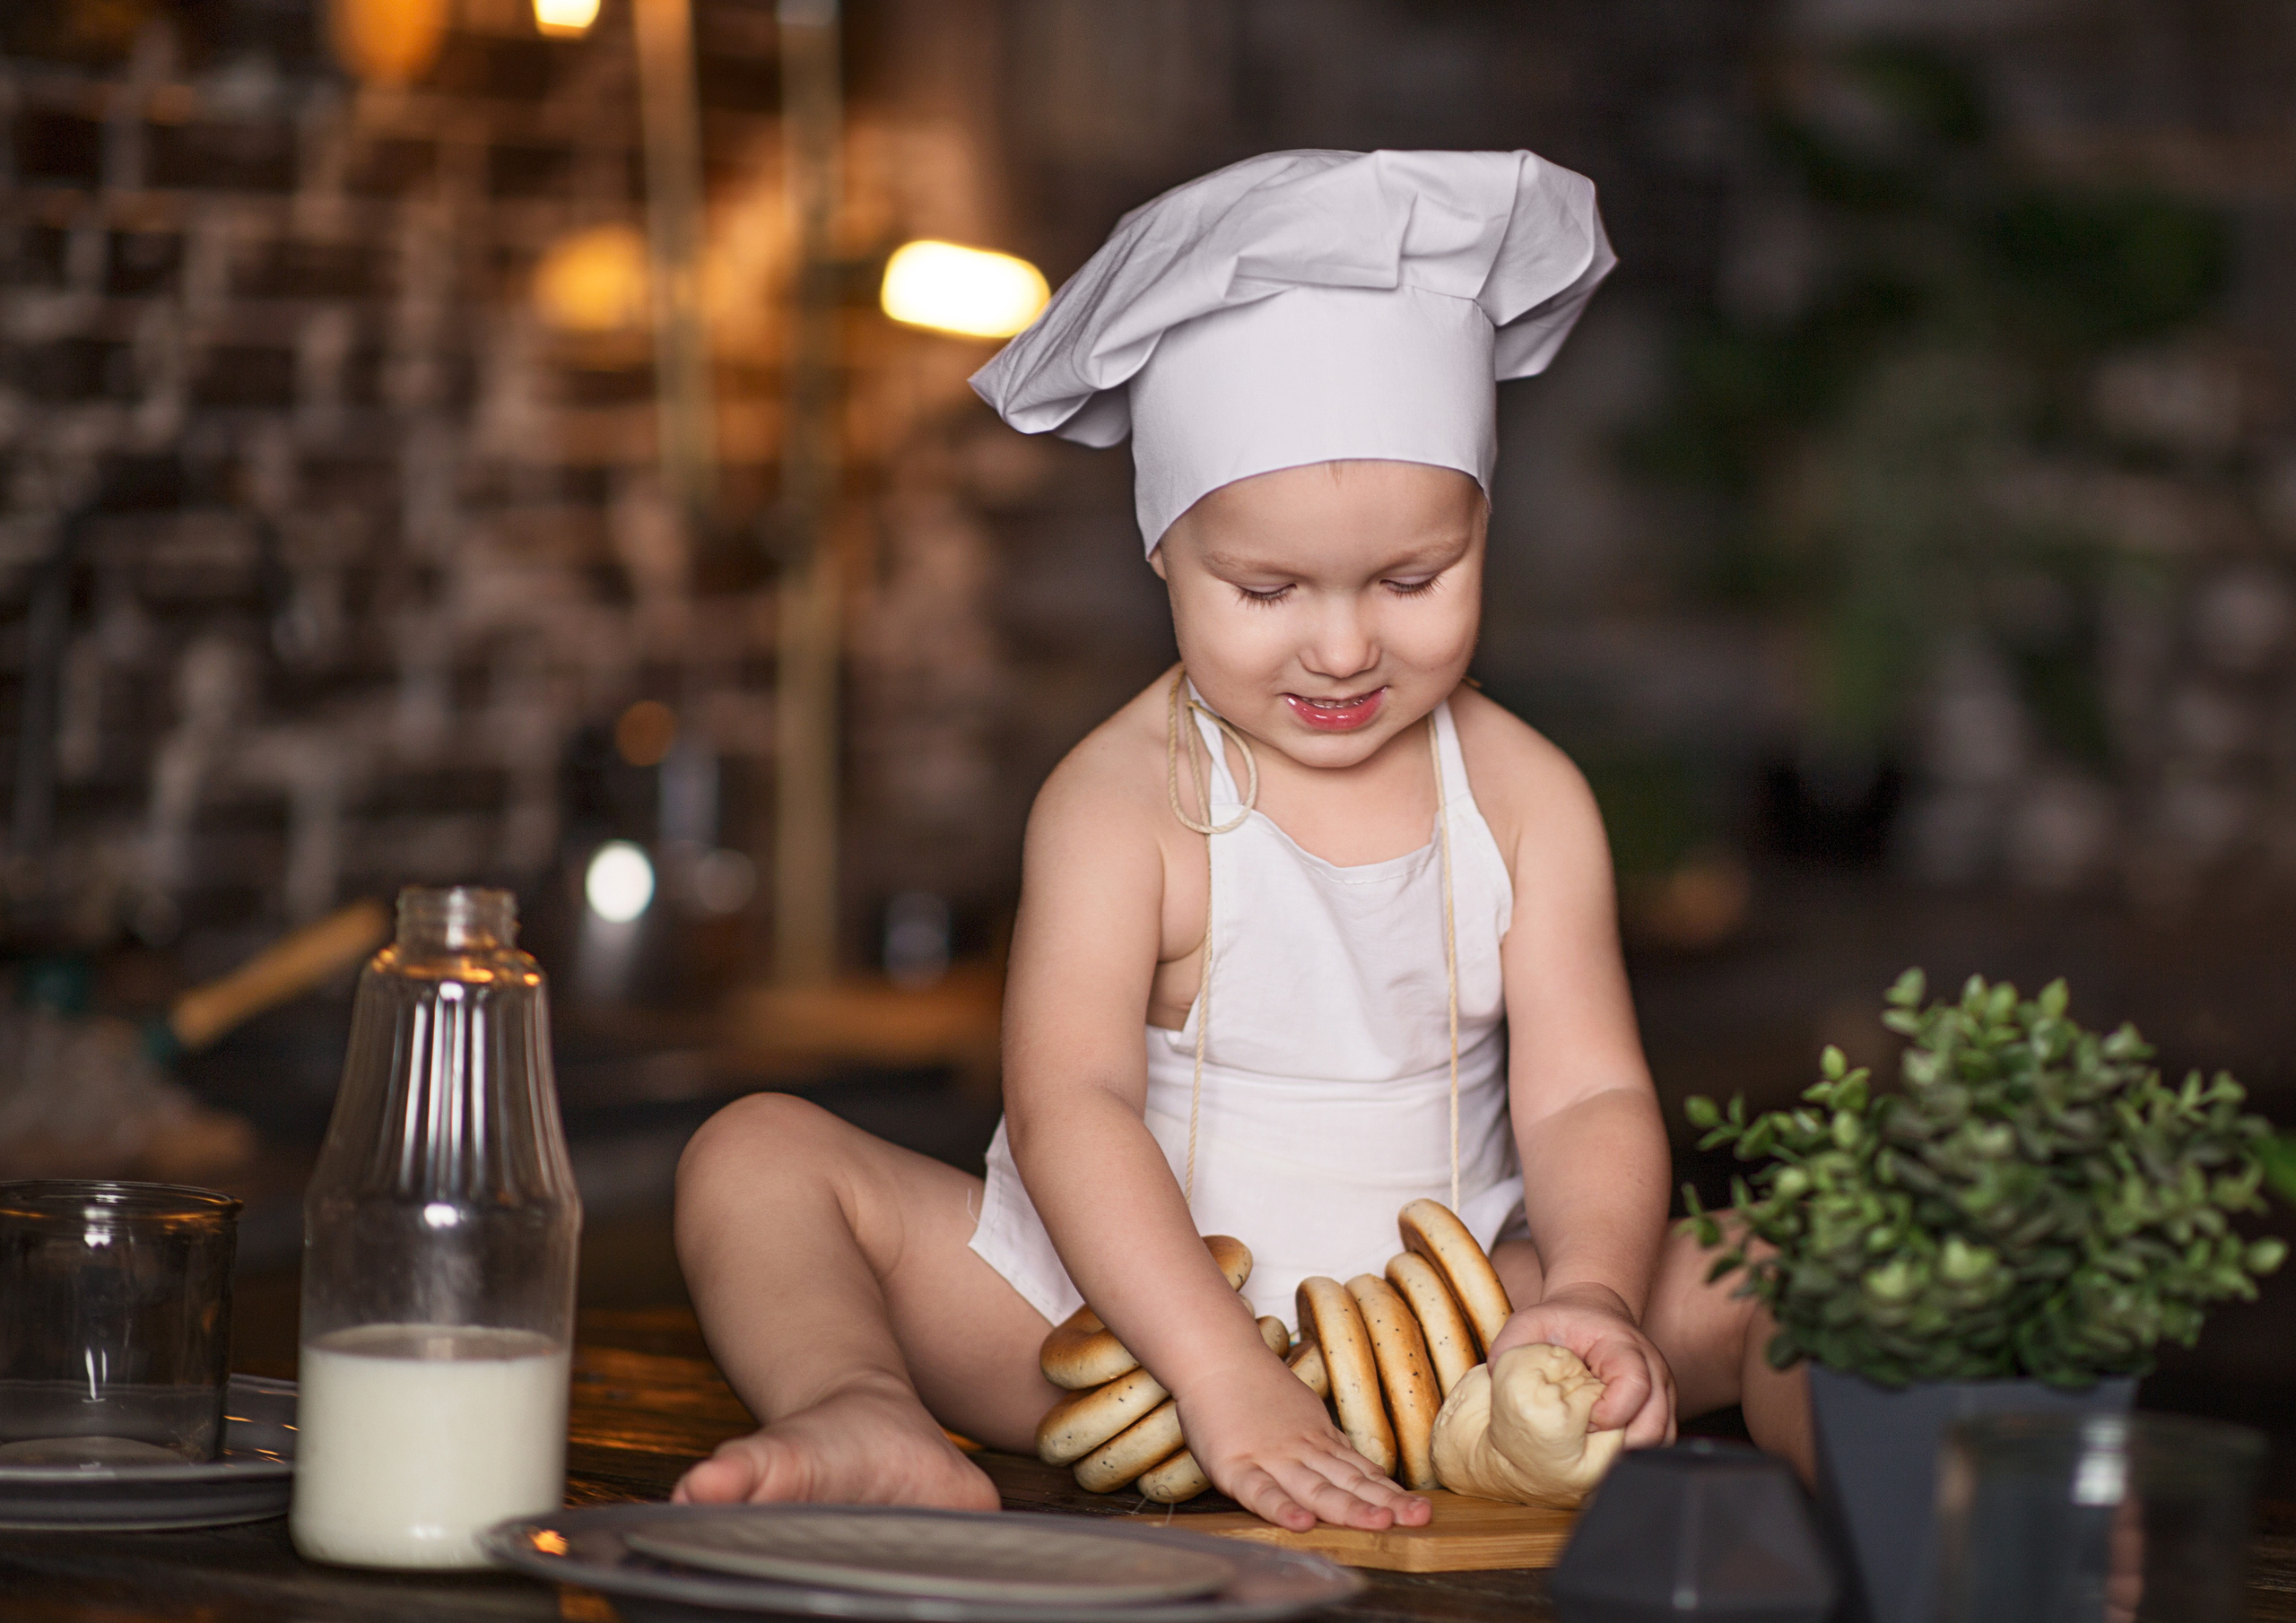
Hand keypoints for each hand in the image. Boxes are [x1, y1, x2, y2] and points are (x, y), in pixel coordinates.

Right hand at [1171, 1348, 1432, 1532]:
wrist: (1215, 1355)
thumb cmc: (1252, 1386)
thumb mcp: (1301, 1412)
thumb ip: (1326, 1445)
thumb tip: (1362, 1470)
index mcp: (1317, 1440)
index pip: (1360, 1472)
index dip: (1390, 1493)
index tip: (1421, 1509)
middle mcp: (1302, 1451)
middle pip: (1348, 1482)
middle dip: (1385, 1503)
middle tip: (1419, 1517)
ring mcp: (1271, 1458)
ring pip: (1315, 1488)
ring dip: (1349, 1508)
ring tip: (1380, 1524)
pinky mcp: (1235, 1466)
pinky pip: (1260, 1491)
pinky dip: (1281, 1508)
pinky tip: (1302, 1523)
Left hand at [1486, 1282, 1675, 1448]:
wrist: (1592, 1313)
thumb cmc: (1562, 1322)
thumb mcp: (1529, 1323)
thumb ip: (1511, 1349)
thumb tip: (1494, 1381)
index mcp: (1623, 1346)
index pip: (1636, 1384)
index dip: (1613, 1410)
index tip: (1587, 1418)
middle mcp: (1652, 1369)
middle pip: (1655, 1422)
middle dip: (1620, 1444)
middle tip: (1587, 1444)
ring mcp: (1661, 1391)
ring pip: (1661, 1438)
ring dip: (1629, 1453)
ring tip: (1595, 1451)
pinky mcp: (1659, 1409)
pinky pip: (1659, 1442)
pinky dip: (1635, 1453)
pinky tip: (1607, 1451)